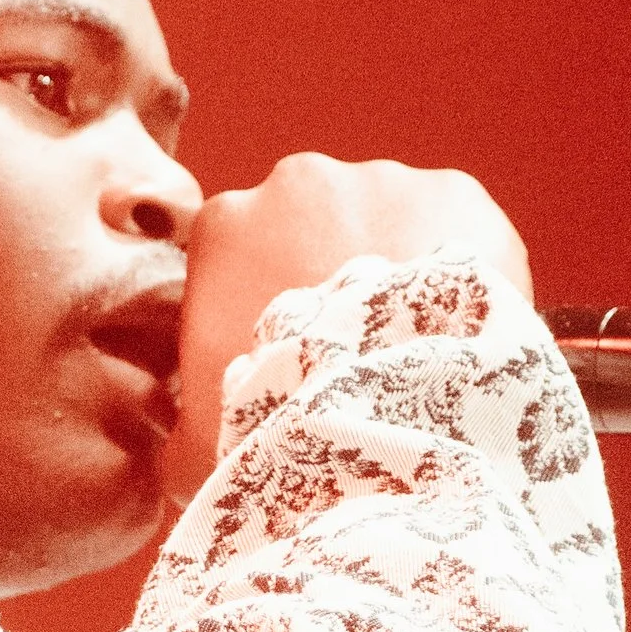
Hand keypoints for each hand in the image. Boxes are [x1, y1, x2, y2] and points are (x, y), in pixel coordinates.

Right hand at [164, 154, 532, 502]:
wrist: (386, 430)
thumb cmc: (280, 435)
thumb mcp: (201, 437)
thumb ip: (183, 419)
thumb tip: (168, 452)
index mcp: (223, 225)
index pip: (243, 253)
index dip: (272, 304)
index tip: (297, 351)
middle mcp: (298, 181)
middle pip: (319, 223)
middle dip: (334, 274)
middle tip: (358, 353)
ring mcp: (380, 179)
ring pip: (390, 219)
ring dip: (398, 271)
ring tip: (413, 347)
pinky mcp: (453, 192)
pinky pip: (457, 228)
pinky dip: (461, 270)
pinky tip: (460, 328)